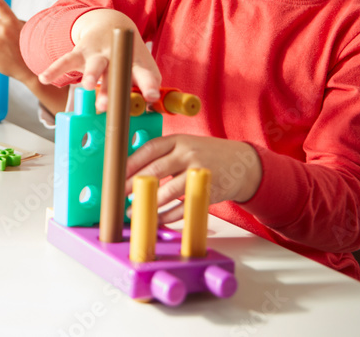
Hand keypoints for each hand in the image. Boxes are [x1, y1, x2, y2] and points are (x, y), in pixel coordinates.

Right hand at [38, 9, 161, 111]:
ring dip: (91, 74)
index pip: (145, 75)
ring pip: (94, 64)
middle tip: (107, 105)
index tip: (151, 96)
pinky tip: (45, 78)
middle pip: (116, 73)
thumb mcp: (142, 68)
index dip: (148, 85)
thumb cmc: (128, 55)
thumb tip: (152, 107)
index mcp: (135, 64)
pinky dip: (54, 69)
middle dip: (112, 88)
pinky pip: (66, 60)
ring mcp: (98, 54)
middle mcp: (118, 57)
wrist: (111, 24)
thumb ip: (148, 88)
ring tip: (87, 86)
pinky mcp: (80, 52)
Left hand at [125, 134, 262, 223]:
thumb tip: (131, 171)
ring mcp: (200, 172)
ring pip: (169, 190)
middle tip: (118, 196)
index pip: (149, 150)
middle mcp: (189, 153)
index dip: (130, 163)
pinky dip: (168, 215)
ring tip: (133, 211)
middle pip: (156, 170)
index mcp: (178, 140)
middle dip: (133, 184)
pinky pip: (184, 206)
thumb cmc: (207, 154)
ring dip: (148, 203)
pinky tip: (156, 219)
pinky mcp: (210, 191)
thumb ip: (163, 154)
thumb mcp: (185, 145)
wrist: (244, 163)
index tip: (115, 176)